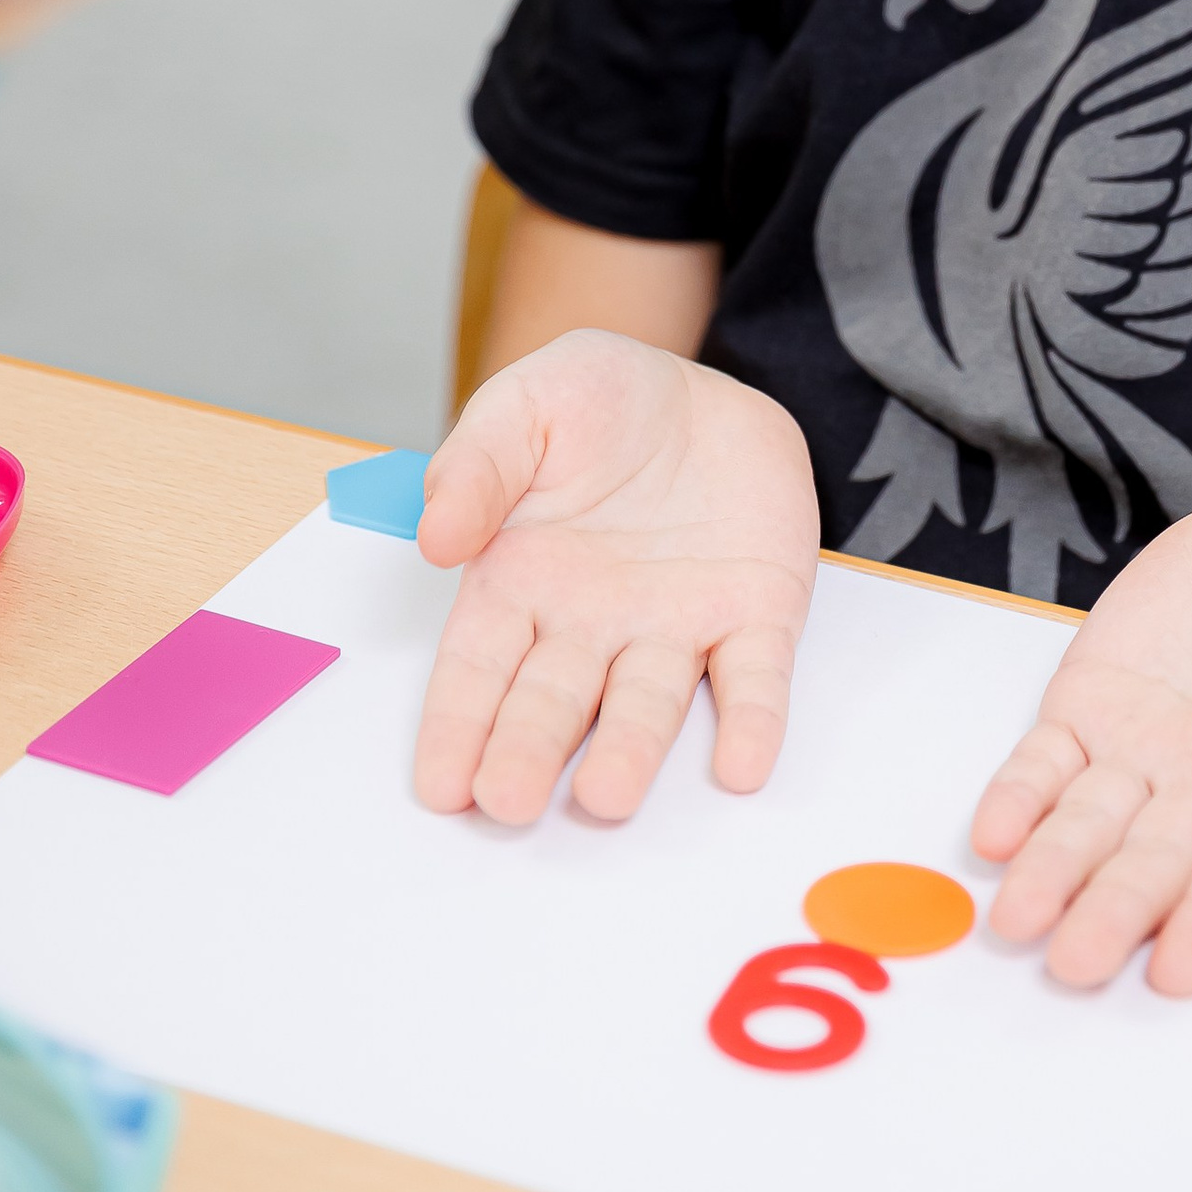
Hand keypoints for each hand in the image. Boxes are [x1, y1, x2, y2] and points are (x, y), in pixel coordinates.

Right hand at [412, 331, 818, 828]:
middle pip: (553, 701)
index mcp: (520, 582)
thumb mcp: (524, 405)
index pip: (478, 668)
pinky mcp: (755, 616)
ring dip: (631, 751)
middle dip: (529, 751)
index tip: (440, 785)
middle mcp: (593, 627)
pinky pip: (752, 676)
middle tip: (509, 802)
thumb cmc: (597, 403)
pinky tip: (742, 766)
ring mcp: (675, 629)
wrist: (702, 390)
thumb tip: (436, 537)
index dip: (458, 725)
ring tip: (608, 796)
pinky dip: (750, 722)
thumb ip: (476, 464)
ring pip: (648, 704)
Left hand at [972, 494, 1191, 996]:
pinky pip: (1046, 760)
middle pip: (1156, 861)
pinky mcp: (1090, 702)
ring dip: (1052, 872)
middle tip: (1074, 963)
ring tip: (1015, 920)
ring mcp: (1141, 748)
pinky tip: (992, 836)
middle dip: (1115, 911)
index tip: (1179, 970)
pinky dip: (1018, 797)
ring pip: (1088, 824)